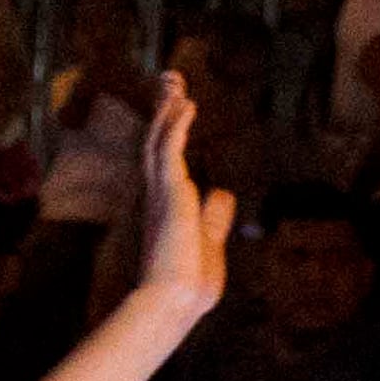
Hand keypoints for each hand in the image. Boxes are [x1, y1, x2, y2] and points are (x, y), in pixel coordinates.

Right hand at [130, 74, 234, 320]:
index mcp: (165, 204)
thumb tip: (222, 192)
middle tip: (169, 78)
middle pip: (157, 140)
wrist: (175, 302)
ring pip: (159, 139)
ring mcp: (160, 193)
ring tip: (175, 81)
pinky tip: (186, 105)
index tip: (176, 102)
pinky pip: (170, 151)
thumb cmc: (190, 282)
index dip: (168, 127)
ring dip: (168, 109)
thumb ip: (215, 216)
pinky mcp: (168, 193)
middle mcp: (157, 194)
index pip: (164, 156)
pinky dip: (176, 126)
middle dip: (164, 108)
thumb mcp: (210, 240)